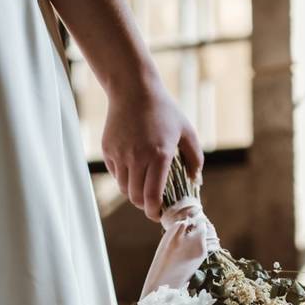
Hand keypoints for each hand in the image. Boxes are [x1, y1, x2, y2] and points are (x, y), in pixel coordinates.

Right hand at [101, 80, 203, 221]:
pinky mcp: (108, 149)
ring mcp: (119, 154)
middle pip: (135, 197)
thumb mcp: (187, 131)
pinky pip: (115, 173)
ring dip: (133, 192)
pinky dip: (124, 177)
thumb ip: (195, 158)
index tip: (159, 215)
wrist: (133, 90)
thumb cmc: (164, 110)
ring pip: (123, 188)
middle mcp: (136, 157)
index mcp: (159, 155)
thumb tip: (196, 181)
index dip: (154, 211)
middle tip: (152, 204)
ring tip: (143, 186)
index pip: (152, 196)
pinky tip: (133, 168)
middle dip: (144, 206)